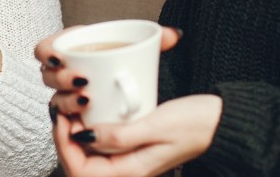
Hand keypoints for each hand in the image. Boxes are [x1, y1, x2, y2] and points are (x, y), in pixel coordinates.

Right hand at [34, 26, 181, 119]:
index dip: (46, 51)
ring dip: (66, 100)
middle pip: (48, 75)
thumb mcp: (141, 50)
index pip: (44, 48)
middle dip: (60, 78)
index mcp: (72, 48)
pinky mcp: (78, 115)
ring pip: (56, 98)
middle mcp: (65, 72)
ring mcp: (69, 95)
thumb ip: (155, 40)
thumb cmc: (133, 64)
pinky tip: (79, 125)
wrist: (142, 93)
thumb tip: (175, 35)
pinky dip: (70, 121)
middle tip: (82, 80)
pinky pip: (66, 119)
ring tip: (86, 99)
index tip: (60, 56)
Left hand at [52, 95, 222, 176]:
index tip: (61, 117)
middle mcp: (126, 171)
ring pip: (86, 155)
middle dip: (64, 139)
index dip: (63, 144)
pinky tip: (88, 112)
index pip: (79, 171)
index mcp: (130, 172)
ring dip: (73, 134)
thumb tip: (85, 137)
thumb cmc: (195, 124)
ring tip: (72, 109)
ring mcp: (127, 161)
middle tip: (63, 110)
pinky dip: (88, 130)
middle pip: (78, 165)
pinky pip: (99, 146)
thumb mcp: (157, 125)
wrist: (218, 122)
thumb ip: (120, 135)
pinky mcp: (129, 148)